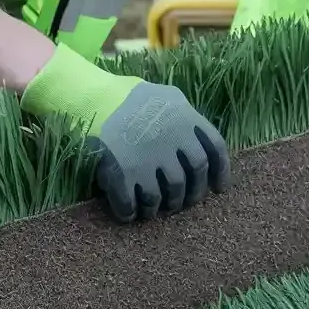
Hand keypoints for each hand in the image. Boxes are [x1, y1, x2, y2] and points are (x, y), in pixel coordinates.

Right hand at [20, 45, 230, 221]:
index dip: (220, 171)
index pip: (215, 148)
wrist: (87, 97)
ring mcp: (148, 159)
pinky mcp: (123, 175)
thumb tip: (198, 137)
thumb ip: (183, 115)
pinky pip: (133, 206)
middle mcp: (172, 140)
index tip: (219, 189)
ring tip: (156, 208)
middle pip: (193, 177)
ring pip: (166, 196)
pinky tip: (130, 212)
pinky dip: (133, 213)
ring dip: (163, 206)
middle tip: (182, 202)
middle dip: (191, 195)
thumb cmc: (125, 95)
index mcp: (185, 117)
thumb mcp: (163, 95)